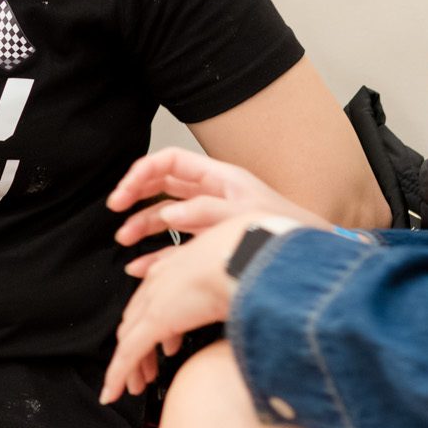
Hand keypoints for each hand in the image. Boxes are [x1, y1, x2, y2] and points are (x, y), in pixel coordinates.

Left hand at [99, 216, 257, 405]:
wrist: (255, 251)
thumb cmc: (259, 257)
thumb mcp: (245, 274)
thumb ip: (238, 291)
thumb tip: (249, 308)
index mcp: (182, 265)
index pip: (156, 298)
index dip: (155, 325)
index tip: (164, 347)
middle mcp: (163, 279)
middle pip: (138, 319)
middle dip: (138, 348)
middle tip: (145, 372)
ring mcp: (157, 299)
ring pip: (130, 338)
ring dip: (128, 366)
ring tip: (131, 387)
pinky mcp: (156, 319)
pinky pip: (129, 353)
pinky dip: (117, 374)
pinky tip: (113, 391)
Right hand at [108, 147, 327, 243]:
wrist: (313, 253)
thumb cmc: (288, 229)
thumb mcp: (245, 216)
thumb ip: (206, 213)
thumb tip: (170, 213)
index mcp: (218, 177)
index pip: (169, 162)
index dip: (142, 172)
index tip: (123, 193)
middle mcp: (211, 192)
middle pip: (161, 184)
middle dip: (135, 194)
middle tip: (115, 209)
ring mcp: (210, 216)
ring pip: (165, 213)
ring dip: (142, 224)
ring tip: (125, 240)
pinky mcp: (212, 241)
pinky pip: (176, 242)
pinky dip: (157, 252)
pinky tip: (143, 265)